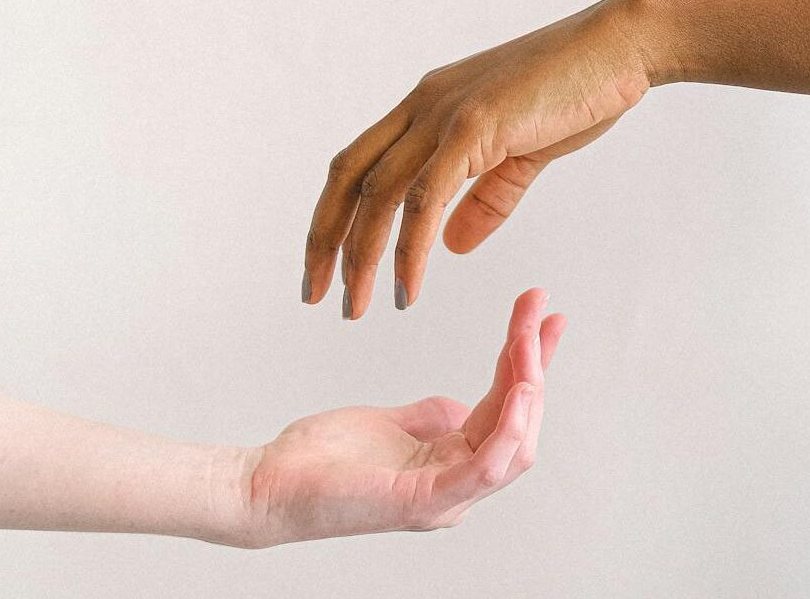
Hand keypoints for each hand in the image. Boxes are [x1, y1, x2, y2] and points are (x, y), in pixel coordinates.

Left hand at [227, 288, 565, 547]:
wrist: (267, 485)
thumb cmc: (318, 460)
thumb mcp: (386, 424)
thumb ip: (428, 418)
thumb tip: (460, 406)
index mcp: (450, 466)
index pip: (505, 409)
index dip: (527, 361)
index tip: (541, 314)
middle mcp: (457, 485)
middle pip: (519, 421)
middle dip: (534, 361)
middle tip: (539, 308)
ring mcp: (446, 497)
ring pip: (515, 444)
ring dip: (528, 386)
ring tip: (526, 338)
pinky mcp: (427, 501)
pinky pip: (487, 464)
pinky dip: (510, 426)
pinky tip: (520, 387)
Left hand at [303, 0, 665, 317]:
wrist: (622, 45)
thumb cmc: (579, 91)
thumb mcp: (521, 153)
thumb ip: (484, 198)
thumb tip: (450, 246)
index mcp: (426, 106)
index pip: (356, 166)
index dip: (333, 217)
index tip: (326, 267)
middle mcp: (422, 106)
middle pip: (347, 179)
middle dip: (325, 241)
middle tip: (315, 297)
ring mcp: (445, 113)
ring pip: (379, 194)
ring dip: (361, 256)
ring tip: (358, 306)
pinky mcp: (474, 126)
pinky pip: (425, 199)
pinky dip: (409, 249)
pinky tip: (407, 288)